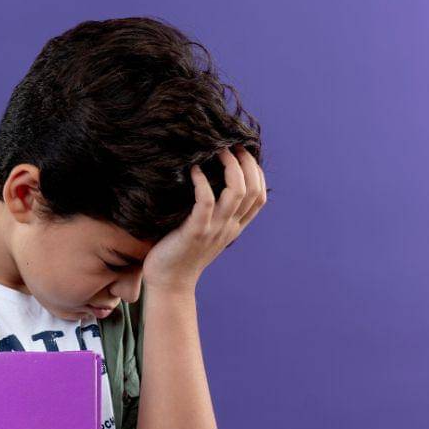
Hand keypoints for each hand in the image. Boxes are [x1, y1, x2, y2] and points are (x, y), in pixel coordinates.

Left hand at [141, 146, 268, 292]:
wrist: (169, 284)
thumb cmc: (181, 254)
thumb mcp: (206, 233)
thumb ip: (214, 213)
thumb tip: (209, 183)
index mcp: (234, 228)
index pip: (259, 197)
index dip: (257, 172)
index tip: (244, 154)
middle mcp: (228, 227)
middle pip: (253, 190)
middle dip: (246, 162)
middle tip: (231, 144)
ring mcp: (214, 229)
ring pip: (236, 192)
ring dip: (229, 166)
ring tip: (216, 150)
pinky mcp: (194, 231)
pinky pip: (205, 201)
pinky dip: (201, 181)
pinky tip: (192, 169)